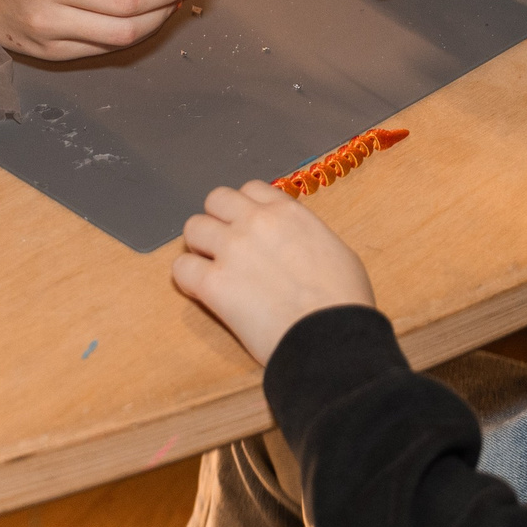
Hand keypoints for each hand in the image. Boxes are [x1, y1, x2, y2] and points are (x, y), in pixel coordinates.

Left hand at [172, 181, 376, 363]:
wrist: (333, 336)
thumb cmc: (344, 300)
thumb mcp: (334, 250)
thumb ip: (304, 236)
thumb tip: (293, 244)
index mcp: (287, 212)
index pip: (251, 189)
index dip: (247, 208)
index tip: (249, 226)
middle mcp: (255, 222)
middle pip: (216, 200)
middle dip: (219, 220)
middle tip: (227, 246)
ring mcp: (231, 250)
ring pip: (193, 228)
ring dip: (200, 246)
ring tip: (212, 268)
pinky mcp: (214, 285)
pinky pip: (181, 268)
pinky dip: (188, 279)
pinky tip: (203, 292)